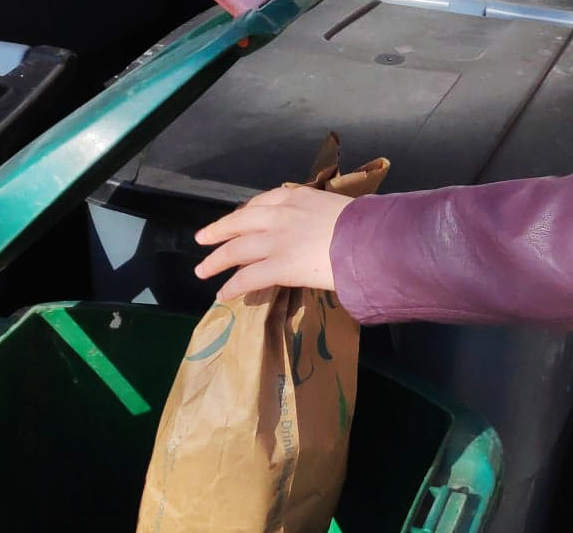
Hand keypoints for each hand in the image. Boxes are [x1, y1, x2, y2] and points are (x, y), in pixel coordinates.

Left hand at [195, 186, 351, 300]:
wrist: (369, 240)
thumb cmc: (366, 227)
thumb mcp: (341, 210)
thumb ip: (327, 218)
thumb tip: (332, 230)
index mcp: (298, 198)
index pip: (262, 203)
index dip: (244, 213)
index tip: (236, 219)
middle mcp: (281, 216)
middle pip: (240, 222)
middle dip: (219, 231)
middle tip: (203, 238)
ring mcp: (277, 241)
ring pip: (237, 249)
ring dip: (217, 261)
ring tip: (203, 270)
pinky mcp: (278, 266)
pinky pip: (248, 277)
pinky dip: (233, 286)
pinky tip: (223, 294)